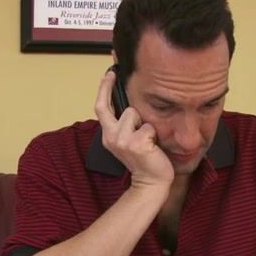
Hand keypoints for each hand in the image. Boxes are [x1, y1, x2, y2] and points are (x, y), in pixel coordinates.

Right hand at [94, 71, 174, 189]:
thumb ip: (125, 124)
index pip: (101, 107)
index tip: (110, 73)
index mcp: (108, 135)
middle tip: (133, 107)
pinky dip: (154, 135)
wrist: (151, 182)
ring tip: (147, 140)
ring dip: (145, 125)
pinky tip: (153, 147)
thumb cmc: (144, 159)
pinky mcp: (136, 144)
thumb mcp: (129, 139)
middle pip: (119, 108)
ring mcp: (122, 141)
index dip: (104, 88)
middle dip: (131, 110)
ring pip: (134, 115)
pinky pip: (148, 127)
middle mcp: (111, 137)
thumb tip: (130, 103)